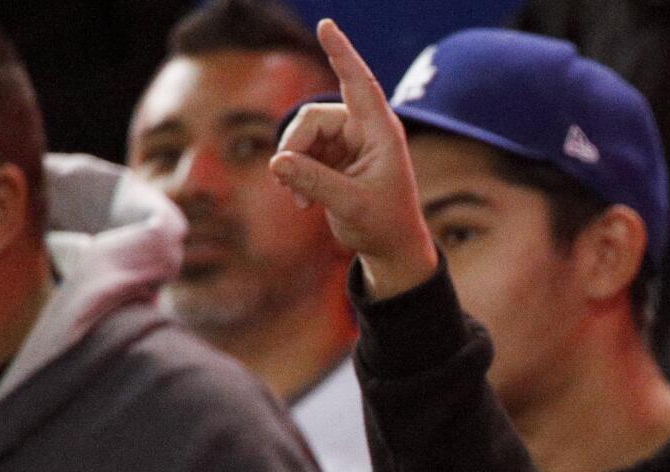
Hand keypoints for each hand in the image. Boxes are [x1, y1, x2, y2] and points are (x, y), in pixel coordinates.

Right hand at [270, 20, 436, 298]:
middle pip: (314, 119)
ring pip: (303, 135)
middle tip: (287, 184)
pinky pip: (302, 151)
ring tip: (300, 200)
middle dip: (296, 149)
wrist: (391, 248)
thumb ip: (315, 182)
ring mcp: (349, 140)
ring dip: (295, 166)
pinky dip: (296, 173)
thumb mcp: (350, 206)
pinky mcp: (336, 154)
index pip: (360, 84)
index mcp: (382, 134)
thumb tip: (277, 161)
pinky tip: (302, 201)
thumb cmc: (383, 226)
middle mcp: (366, 130)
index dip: (342, 53)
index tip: (326, 24)